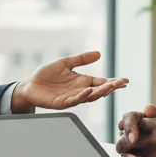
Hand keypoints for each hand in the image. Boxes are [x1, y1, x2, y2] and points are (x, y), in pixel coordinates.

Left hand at [11, 50, 127, 112]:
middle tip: (122, 84)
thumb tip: (99, 53)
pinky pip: (74, 100)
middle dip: (111, 87)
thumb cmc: (47, 74)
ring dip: (100, 92)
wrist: (30, 85)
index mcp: (82, 81)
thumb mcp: (66, 63)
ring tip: (109, 87)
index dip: (113, 82)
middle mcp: (80, 91)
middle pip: (99, 91)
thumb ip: (81, 59)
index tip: (125, 80)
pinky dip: (82, 96)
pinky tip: (88, 91)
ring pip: (90, 97)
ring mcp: (72, 98)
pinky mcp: (62, 103)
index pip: (101, 82)